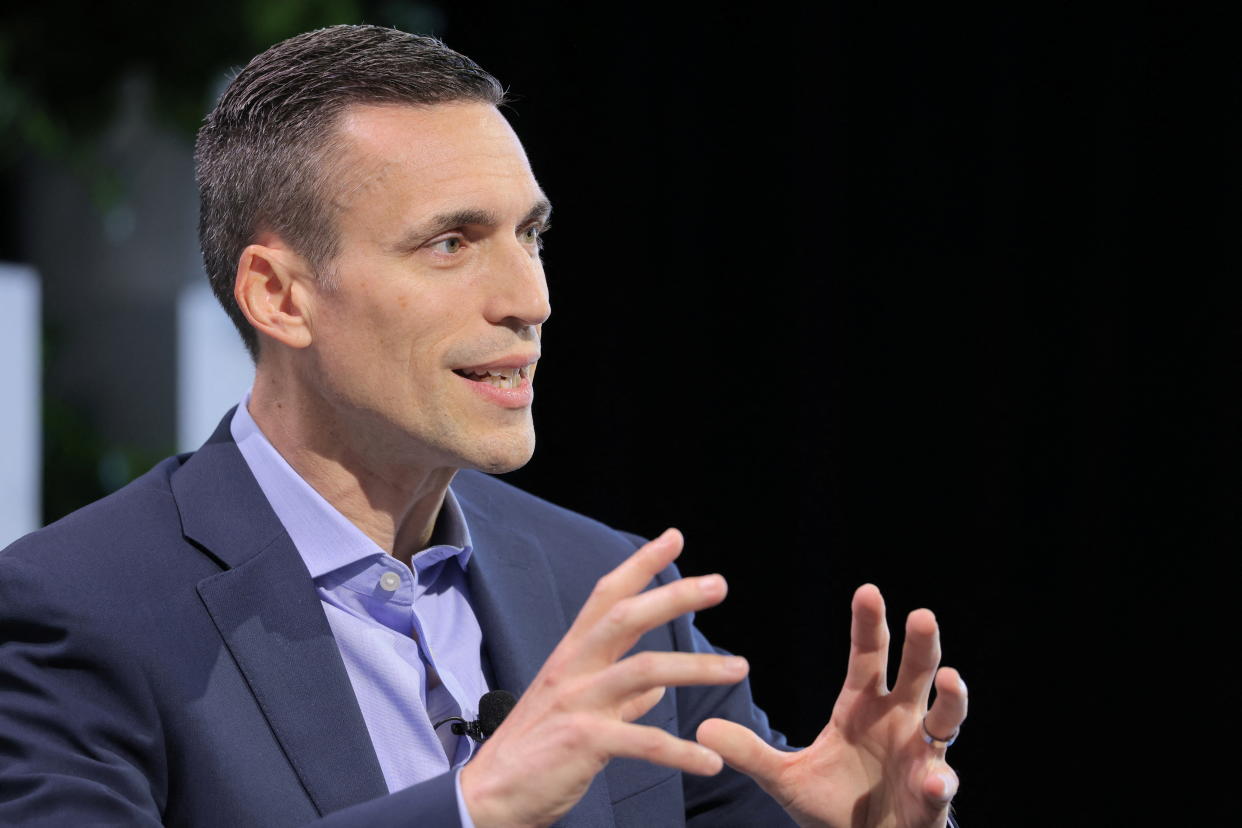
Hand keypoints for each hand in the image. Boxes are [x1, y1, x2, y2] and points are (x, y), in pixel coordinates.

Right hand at [460, 529, 747, 827]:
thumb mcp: (574, 712)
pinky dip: (681, 752)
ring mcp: (576, 703)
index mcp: (571, 656)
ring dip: (697, 668)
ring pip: (644, 671)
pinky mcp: (582, 742)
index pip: (607, 596)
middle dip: (674, 596)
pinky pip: (643, 741)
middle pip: (626, 617)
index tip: (674, 538)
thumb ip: (620, 699)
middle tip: (719, 584)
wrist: (490, 798)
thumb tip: (656, 692)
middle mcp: (573, 670)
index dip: (640, 565)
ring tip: (738, 668)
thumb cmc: (535, 753)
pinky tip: (710, 761)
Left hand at [696, 584, 966, 827]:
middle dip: (921, 645)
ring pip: (946, 718)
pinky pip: (941, 783)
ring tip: (951, 680)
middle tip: (922, 616)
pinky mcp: (932, 793)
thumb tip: (703, 729)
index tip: (868, 590)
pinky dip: (940, 781)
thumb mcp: (784, 779)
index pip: (868, 654)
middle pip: (916, 672)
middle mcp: (899, 719)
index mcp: (862, 705)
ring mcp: (921, 754)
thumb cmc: (830, 806)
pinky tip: (933, 781)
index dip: (869, 624)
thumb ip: (750, 753)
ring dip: (952, 698)